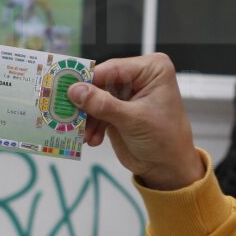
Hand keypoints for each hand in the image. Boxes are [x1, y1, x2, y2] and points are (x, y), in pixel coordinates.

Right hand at [67, 53, 203, 190]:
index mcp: (151, 69)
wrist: (168, 167)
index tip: (67, 88)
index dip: (89, 79)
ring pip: (95, 98)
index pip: (113, 68)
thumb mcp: (133, 120)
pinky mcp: (118, 109)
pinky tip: (92, 139)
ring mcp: (127, 93)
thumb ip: (103, 104)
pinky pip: (97, 111)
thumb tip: (76, 90)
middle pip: (101, 82)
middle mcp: (139, 77)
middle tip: (68, 112)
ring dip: (87, 117)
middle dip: (86, 102)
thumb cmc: (164, 139)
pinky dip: (92, 125)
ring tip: (84, 134)